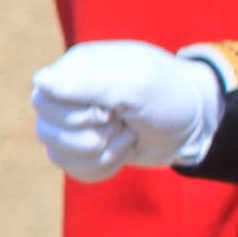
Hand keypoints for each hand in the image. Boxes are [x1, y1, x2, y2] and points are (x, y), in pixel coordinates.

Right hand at [31, 41, 224, 180]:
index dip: (79, 113)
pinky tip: (124, 152)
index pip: (44, 98)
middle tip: (124, 121)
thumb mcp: (138, 85)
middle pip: (46, 129)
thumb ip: (91, 83)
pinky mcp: (85, 148)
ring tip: (128, 136)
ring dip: (101, 153)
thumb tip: (40, 82)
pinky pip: (73, 169)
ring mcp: (73, 123)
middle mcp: (68, 93)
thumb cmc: (170, 95)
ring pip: (57, 154)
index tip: (112, 109)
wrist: (197, 124)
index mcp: (76, 67)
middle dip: (94, 135)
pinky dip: (102, 168)